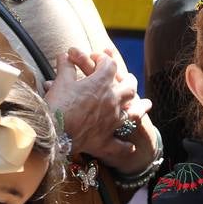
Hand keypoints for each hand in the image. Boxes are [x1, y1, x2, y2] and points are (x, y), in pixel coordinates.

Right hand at [61, 47, 156, 169]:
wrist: (56, 131)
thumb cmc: (58, 104)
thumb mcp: (61, 81)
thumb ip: (65, 67)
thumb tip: (64, 56)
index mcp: (101, 83)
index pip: (109, 65)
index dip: (103, 59)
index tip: (96, 58)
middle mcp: (112, 100)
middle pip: (129, 87)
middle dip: (130, 81)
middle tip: (129, 78)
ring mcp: (112, 121)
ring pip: (133, 113)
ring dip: (140, 108)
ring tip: (146, 104)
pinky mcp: (106, 139)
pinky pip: (120, 144)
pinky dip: (126, 147)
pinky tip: (131, 148)